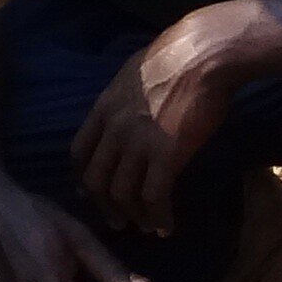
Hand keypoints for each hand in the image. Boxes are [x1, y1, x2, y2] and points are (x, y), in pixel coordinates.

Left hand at [68, 9, 252, 241]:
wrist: (203, 54)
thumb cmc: (176, 58)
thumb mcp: (133, 74)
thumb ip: (123, 99)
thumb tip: (126, 110)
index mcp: (103, 108)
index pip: (79, 152)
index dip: (83, 177)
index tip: (91, 193)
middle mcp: (113, 129)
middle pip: (95, 180)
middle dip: (105, 206)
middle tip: (119, 221)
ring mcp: (137, 143)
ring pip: (122, 194)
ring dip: (134, 216)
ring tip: (148, 227)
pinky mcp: (165, 155)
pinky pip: (154, 197)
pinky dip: (159, 217)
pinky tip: (168, 226)